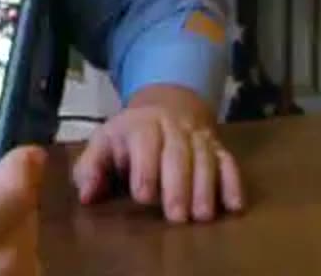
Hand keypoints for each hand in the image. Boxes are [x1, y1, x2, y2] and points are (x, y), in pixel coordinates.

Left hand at [71, 84, 244, 223]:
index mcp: (141, 125)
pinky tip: (234, 206)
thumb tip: (86, 197)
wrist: (166, 104)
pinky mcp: (217, 147)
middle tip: (177, 216)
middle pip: (178, 154)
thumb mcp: (103, 143)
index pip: (145, 144)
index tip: (143, 197)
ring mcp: (198, 136)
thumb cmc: (128, 135)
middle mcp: (173, 127)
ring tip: (203, 216)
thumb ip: (91, 168)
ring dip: (206, 188)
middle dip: (178, 185)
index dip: (144, 170)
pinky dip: (233, 182)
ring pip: (206, 159)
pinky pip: (229, 162)